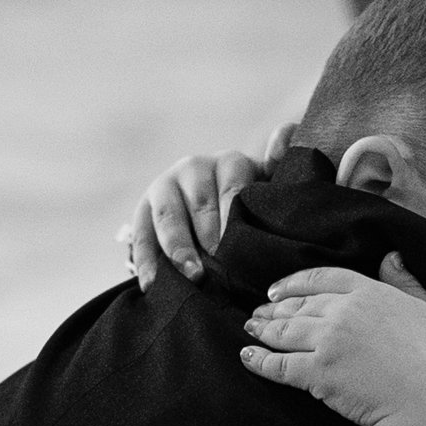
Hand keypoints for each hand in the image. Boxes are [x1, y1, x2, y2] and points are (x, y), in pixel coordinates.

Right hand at [122, 119, 297, 287]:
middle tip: (222, 268)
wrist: (210, 205)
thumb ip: (281, 164)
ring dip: (179, 248)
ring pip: (169, 217)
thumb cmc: (249, 202)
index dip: (233, 216)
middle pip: (200, 204)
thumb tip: (284, 140)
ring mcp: (165, 187)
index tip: (236, 244)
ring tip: (193, 276)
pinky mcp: (143, 210)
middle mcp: (195, 168)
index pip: (233, 187)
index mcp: (230, 163)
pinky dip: (146, 261)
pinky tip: (152, 285)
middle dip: (210, 237)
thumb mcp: (269, 183)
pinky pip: (141, 234)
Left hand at [240, 258, 425, 425]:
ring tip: (250, 329)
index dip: (294, 283)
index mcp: (370, 292)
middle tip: (258, 313)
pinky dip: (259, 361)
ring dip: (263, 330)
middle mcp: (344, 311)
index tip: (277, 290)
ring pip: (284, 331)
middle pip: (298, 304)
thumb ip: (407, 283)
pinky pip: (279, 365)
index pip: (322, 279)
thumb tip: (390, 256)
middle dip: (274, 308)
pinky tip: (247, 357)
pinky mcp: (318, 373)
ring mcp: (328, 342)